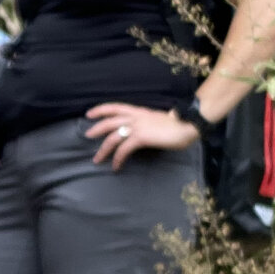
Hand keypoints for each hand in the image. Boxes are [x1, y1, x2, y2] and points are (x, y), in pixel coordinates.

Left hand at [85, 102, 200, 169]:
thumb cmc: (177, 124)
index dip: (101, 109)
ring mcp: (138, 126)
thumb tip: (140, 133)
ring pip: (113, 137)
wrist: (188, 124)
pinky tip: (116, 166)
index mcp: (139, 111)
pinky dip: (118, 158)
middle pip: (109, 121)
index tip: (89, 114)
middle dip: (96, 129)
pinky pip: (124, 149)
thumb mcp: (156, 121)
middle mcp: (136, 117)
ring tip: (97, 159)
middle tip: (87, 136)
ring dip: (103, 149)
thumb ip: (146, 124)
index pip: (116, 107)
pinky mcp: (141, 137)